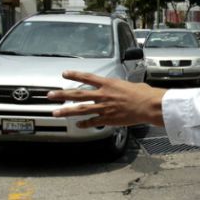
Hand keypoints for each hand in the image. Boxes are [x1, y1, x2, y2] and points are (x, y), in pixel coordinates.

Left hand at [47, 71, 166, 126]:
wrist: (148, 105)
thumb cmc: (144, 94)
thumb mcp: (131, 85)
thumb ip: (122, 87)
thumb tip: (123, 87)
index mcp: (109, 84)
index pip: (87, 77)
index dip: (75, 75)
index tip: (65, 74)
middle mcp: (103, 95)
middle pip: (78, 94)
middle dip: (62, 95)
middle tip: (50, 95)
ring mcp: (104, 108)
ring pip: (80, 109)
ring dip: (66, 111)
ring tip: (55, 112)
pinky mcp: (108, 119)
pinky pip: (93, 122)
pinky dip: (85, 124)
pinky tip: (78, 125)